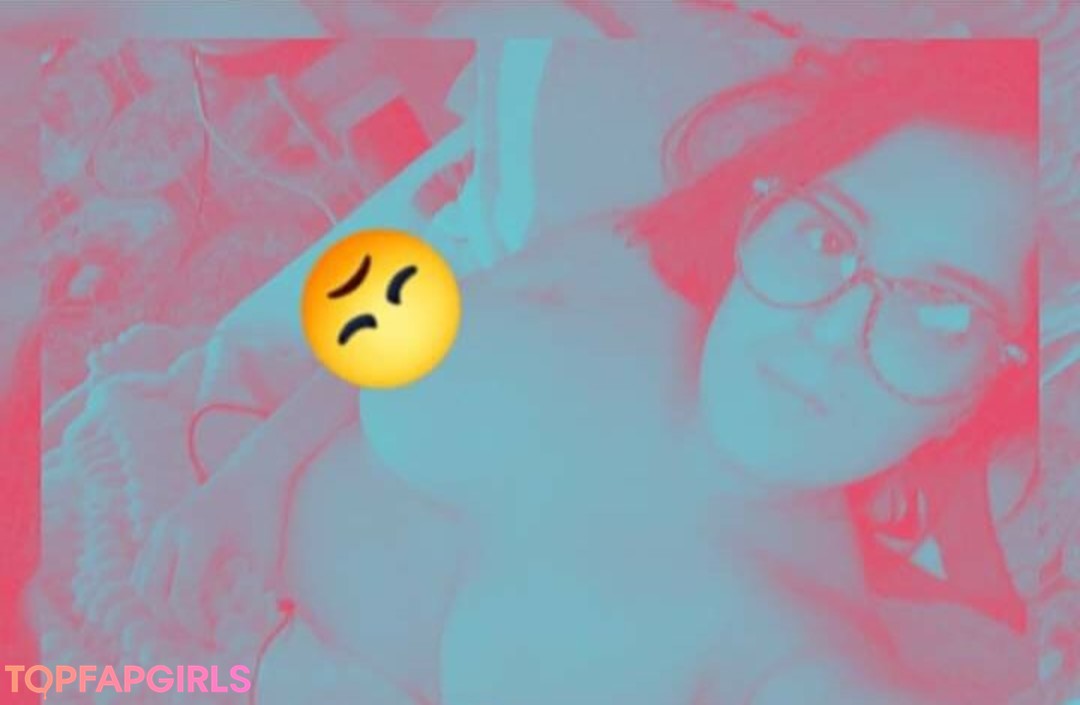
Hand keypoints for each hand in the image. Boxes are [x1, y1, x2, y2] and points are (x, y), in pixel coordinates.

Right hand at [131, 369, 356, 637]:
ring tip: (190, 618)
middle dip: (171, 619)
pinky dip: (157, 586)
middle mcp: (171, 530)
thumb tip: (238, 633)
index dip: (196, 624)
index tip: (214, 637)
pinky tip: (184, 596)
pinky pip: (146, 565)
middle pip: (151, 591)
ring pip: (141, 579)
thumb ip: (250, 593)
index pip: (182, 596)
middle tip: (198, 632)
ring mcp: (161, 526)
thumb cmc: (265, 512)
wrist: (255, 468)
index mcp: (197, 535)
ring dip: (159, 604)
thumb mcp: (265, 554)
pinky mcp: (161, 525)